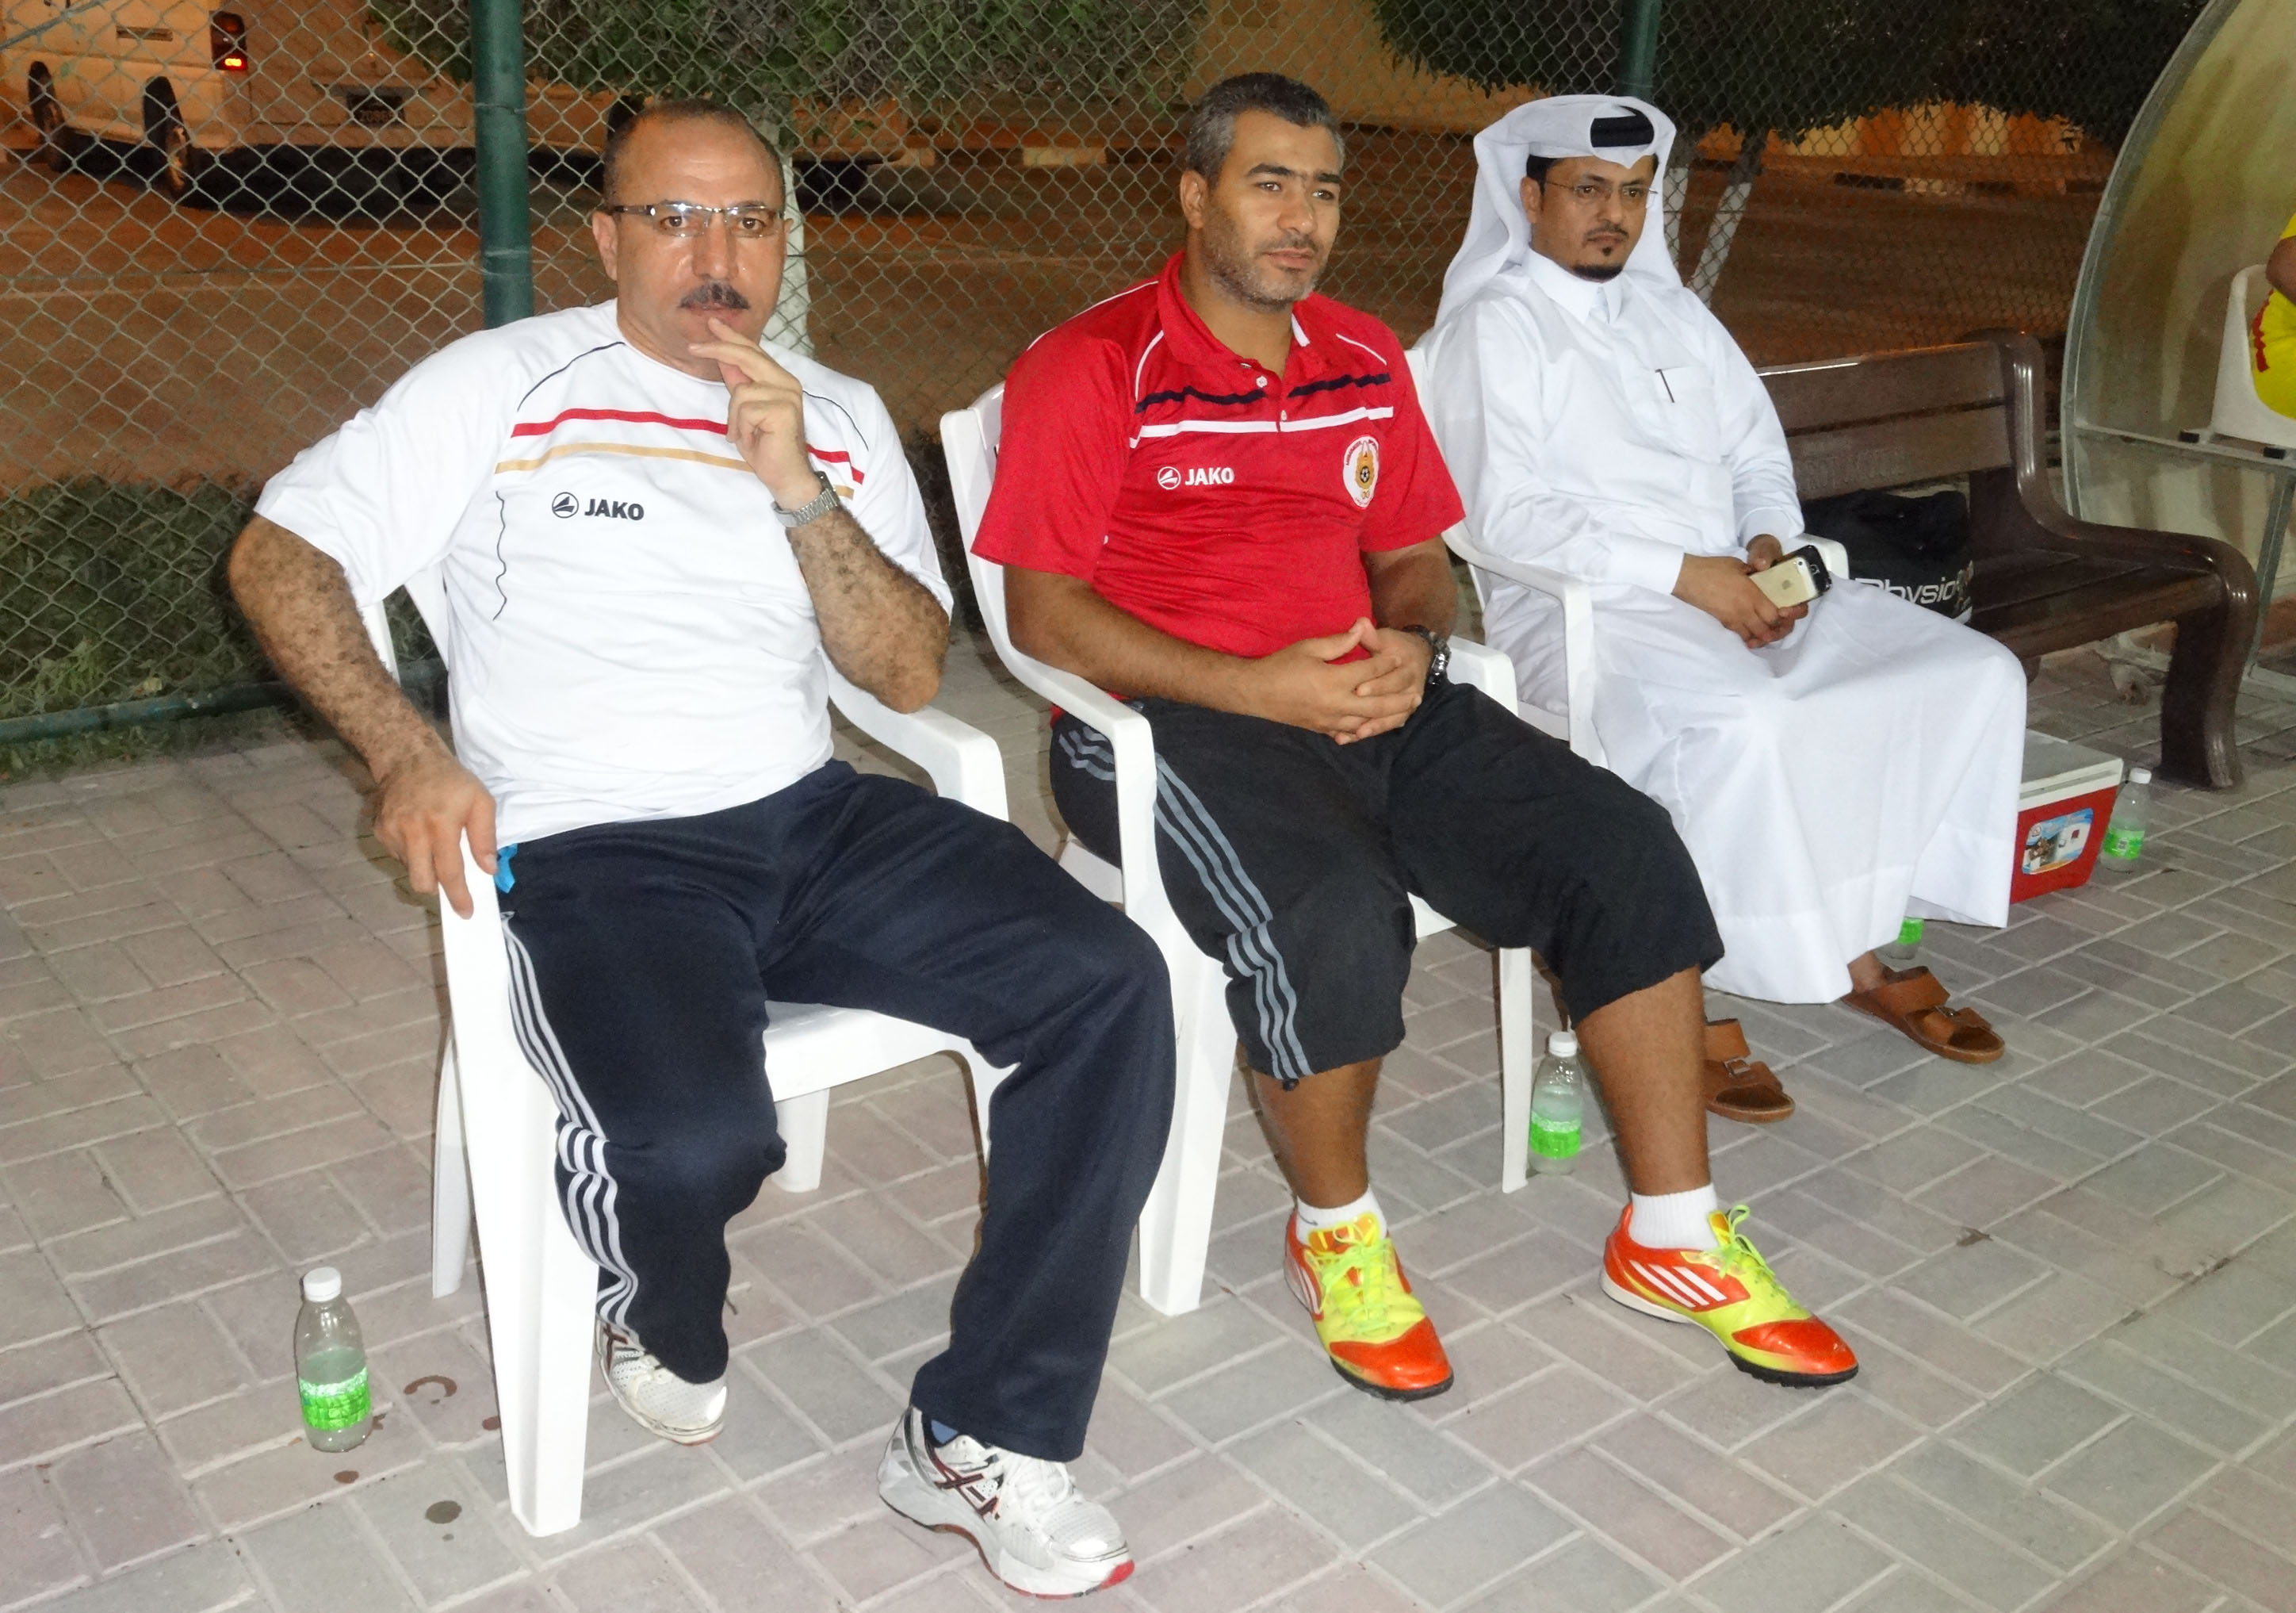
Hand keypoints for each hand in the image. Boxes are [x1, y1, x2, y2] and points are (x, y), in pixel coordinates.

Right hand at [372, 743, 497, 919]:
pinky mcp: (380, 831)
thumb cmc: (451, 781)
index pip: (449, 872)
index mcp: (440, 825)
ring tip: (435, 844)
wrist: (407, 758)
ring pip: (410, 870)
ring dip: (425, 868)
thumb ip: (485, 837)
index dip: (458, 896)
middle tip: (451, 883)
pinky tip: (419, 835)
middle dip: (437, 889)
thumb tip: (488, 869)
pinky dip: (412, 854)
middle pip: (422, 881)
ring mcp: (392, 832)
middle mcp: (412, 832)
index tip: (466, 912)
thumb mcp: (481, 801)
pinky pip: (399, 856)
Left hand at [688, 317, 817, 508]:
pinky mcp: (783, 410)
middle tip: (692, 348)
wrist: (785, 475)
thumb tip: (723, 357)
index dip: (732, 337)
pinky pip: (745, 410)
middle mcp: (787, 382)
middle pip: (747, 357)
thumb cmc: (765, 446)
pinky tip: (751, 440)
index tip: (712, 323)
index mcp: (779, 379)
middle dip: (718, 349)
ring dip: (734, 418)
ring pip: (740, 391)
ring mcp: (787, 395)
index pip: (753, 351)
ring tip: (743, 434)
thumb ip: (739, 383)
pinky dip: (740, 428)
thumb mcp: (744, 410)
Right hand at [1235, 618, 1419, 740]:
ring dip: (1388, 717)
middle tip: (1417, 694)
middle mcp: (1337, 704)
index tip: (1398, 656)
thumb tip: (1362, 627)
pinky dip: (1365, 730)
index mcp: (1334, 680)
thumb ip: (1338, 641)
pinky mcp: (1322, 729)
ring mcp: (1330, 720)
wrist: (1255, 694)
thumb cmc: (1281, 666)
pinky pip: (1349, 732)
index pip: (1369, 672)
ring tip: (1404, 712)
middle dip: (1398, 699)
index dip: (1385, 663)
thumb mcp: (1309, 647)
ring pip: (1366, 722)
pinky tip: (1375, 727)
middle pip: (1377, 704)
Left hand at [1343, 627, 1432, 740]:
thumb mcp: (1385, 638)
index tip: (1359, 689)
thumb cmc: (1395, 646)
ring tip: (1356, 734)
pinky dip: (1373, 731)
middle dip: (1374, 710)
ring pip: (1392, 718)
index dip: (1377, 685)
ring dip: (1375, 727)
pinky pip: (1389, 725)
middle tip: (1354, 718)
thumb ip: (1372, 636)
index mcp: (1407, 668)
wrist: (1417, 656)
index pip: (1393, 679)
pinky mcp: (1402, 713)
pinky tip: (1354, 738)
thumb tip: (1361, 624)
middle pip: (1393, 703)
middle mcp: (1411, 688)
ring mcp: (1408, 703)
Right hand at [1674, 553, 1794, 648]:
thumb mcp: (1739, 565)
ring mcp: (1735, 617)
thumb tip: (1762, 576)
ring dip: (1764, 635)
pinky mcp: (1725, 622)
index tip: (1786, 613)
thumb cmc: (1714, 568)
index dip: (1784, 617)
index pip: (1775, 613)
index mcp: (1752, 593)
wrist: (1690, 579)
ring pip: (1756, 635)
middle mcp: (1746, 608)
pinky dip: (1750, 637)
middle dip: (1777, 628)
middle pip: (1768, 627)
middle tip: (1780, 624)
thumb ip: (1754, 574)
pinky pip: (1742, 635)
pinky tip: (1753, 637)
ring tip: (1768, 632)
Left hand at [1744, 535, 1811, 634]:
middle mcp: (1787, 601)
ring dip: (1769, 637)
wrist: (1748, 560)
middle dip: (1780, 629)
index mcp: (1794, 587)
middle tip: (1768, 634)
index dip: (1795, 611)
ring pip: (1777, 629)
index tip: (1782, 612)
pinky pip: (1763, 630)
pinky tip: (1749, 642)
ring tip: (1756, 641)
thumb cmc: (1763, 554)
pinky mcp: (1760, 615)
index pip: (1801, 603)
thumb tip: (1762, 564)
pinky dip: (1758, 637)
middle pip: (1790, 622)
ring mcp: (1773, 609)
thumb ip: (1764, 555)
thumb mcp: (1764, 551)